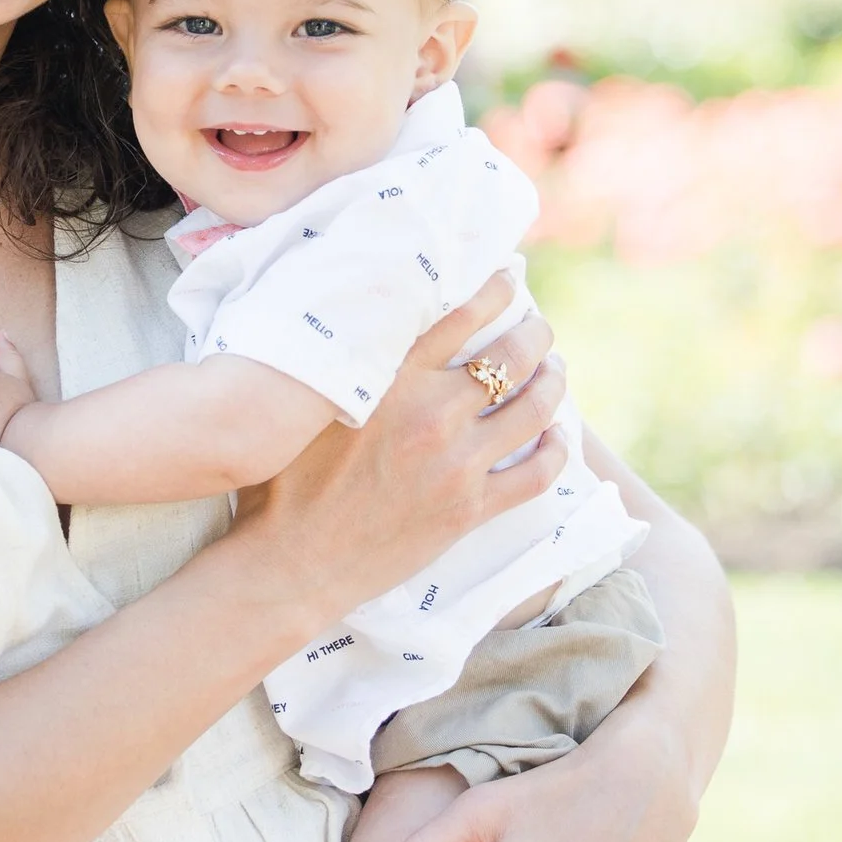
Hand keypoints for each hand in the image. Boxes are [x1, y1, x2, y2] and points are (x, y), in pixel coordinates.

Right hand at [230, 273, 568, 620]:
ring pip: (534, 409)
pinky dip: (555, 450)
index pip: (462, 316)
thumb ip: (352, 365)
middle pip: (511, 357)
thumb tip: (373, 328)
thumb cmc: (286, 481)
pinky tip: (556, 438)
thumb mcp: (313, 404)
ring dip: (553, 383)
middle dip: (536, 335)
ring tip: (554, 372)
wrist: (292, 560)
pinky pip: (536, 474)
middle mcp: (433, 413)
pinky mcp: (469, 509)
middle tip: (540, 328)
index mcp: (393, 379)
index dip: (496, 291)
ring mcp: (457, 463)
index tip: (510, 280)